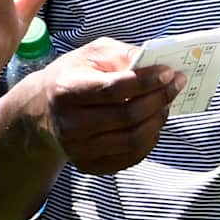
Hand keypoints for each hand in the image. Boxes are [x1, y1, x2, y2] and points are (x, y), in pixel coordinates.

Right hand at [33, 37, 182, 176]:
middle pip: (127, 116)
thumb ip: (121, 54)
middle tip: (175, 86)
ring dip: (158, 120)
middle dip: (159, 99)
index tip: (169, 72)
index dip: (146, 81)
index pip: (114, 89)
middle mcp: (70, 124)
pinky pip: (131, 157)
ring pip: (133, 139)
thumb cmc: (72, 77)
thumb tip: (154, 62)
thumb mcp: (91, 54)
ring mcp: (79, 149)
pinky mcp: (89, 165)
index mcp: (67, 91)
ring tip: (165, 104)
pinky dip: (150, 140)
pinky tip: (153, 123)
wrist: (43, 112)